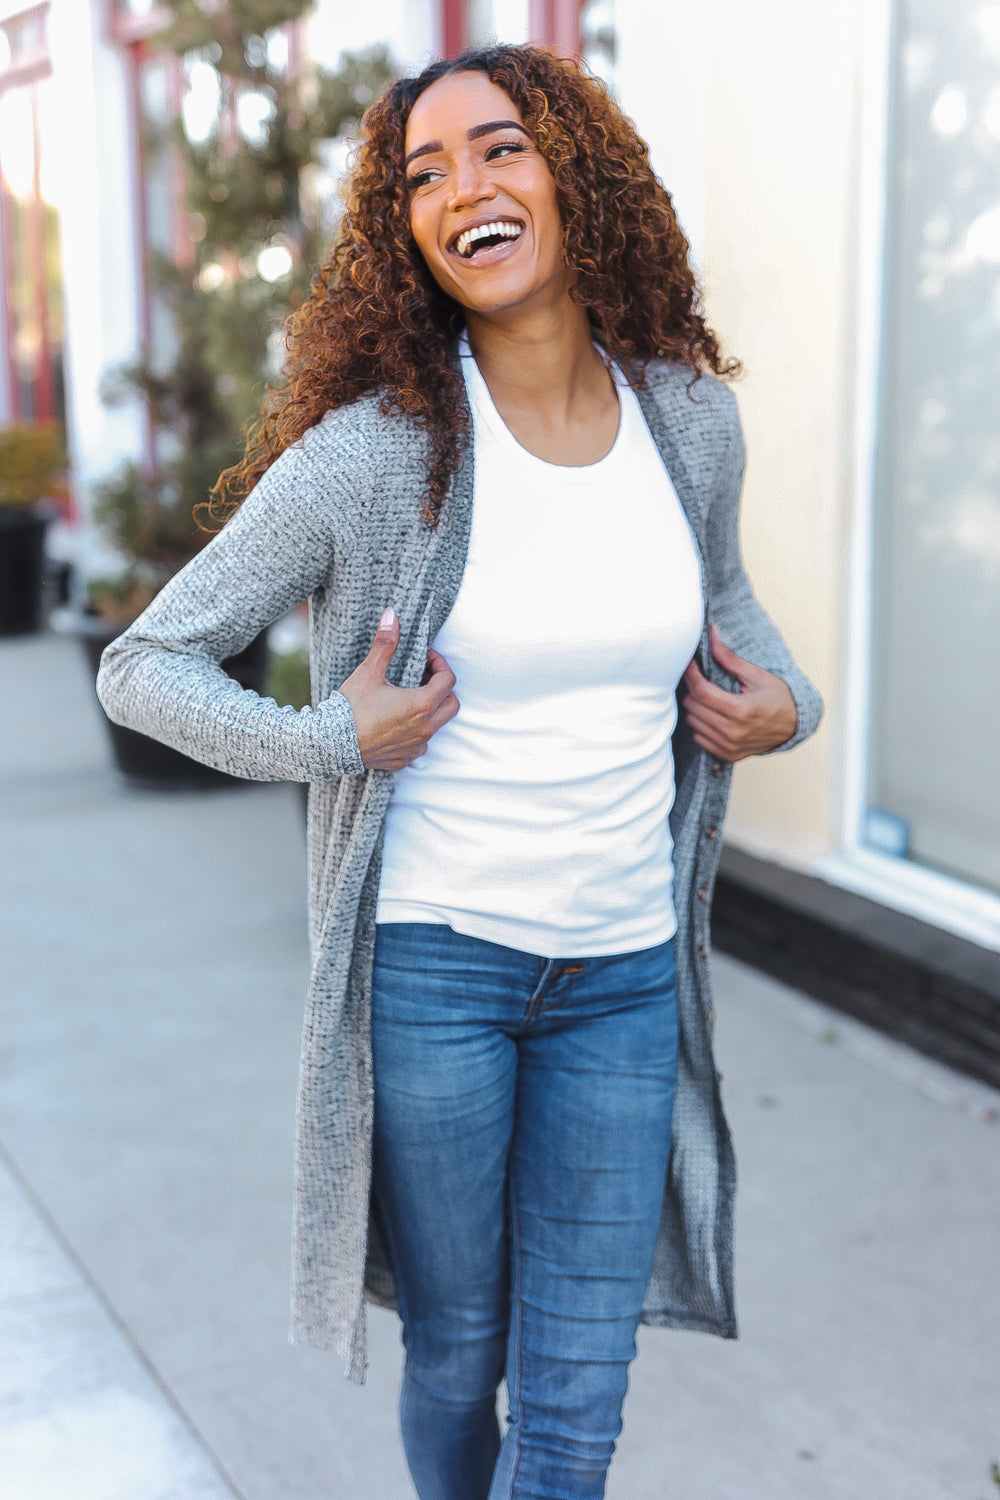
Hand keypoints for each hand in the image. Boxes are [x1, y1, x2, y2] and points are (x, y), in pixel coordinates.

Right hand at [338, 607, 458, 770]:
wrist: (330, 744)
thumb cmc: (350, 708)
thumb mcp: (369, 671)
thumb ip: (385, 643)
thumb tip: (391, 614)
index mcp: (421, 705)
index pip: (448, 681)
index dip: (440, 664)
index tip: (426, 657)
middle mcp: (424, 729)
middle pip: (452, 705)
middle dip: (442, 688)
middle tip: (422, 677)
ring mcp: (414, 747)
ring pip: (436, 726)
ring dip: (430, 711)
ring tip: (408, 699)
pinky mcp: (402, 759)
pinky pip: (418, 745)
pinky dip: (414, 732)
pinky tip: (396, 723)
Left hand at [681, 624, 796, 761]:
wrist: (794, 726)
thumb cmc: (777, 697)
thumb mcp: (756, 675)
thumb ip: (729, 658)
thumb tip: (711, 634)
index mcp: (741, 710)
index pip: (701, 691)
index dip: (690, 674)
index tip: (688, 664)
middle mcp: (733, 731)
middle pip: (692, 706)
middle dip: (692, 689)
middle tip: (700, 678)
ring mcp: (729, 746)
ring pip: (691, 722)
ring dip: (695, 706)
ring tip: (707, 696)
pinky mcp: (727, 754)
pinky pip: (698, 737)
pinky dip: (700, 724)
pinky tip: (711, 714)